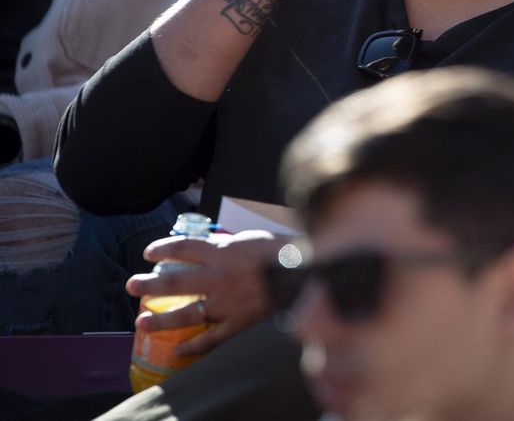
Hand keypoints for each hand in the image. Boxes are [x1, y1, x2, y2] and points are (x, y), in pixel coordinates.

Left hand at [127, 231, 283, 356]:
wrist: (306, 272)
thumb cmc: (283, 251)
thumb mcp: (252, 238)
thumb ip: (228, 245)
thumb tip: (211, 247)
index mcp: (222, 252)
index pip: (183, 248)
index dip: (162, 249)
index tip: (148, 253)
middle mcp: (218, 278)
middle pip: (174, 281)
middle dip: (149, 285)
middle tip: (132, 286)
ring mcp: (226, 303)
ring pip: (186, 314)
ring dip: (160, 320)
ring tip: (140, 322)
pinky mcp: (238, 322)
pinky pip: (212, 338)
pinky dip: (194, 347)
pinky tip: (178, 351)